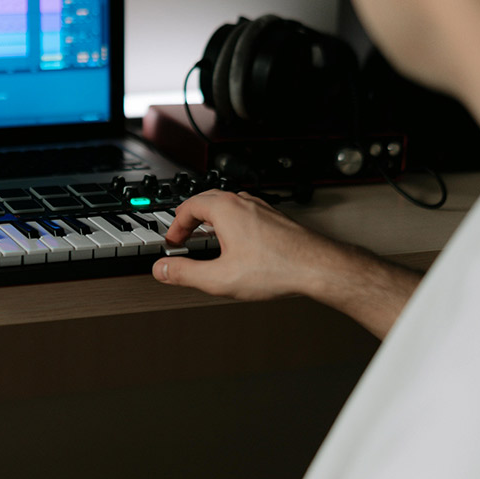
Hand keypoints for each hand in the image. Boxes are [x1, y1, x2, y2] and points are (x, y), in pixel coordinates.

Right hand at [151, 190, 418, 336]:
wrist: (318, 267)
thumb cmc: (278, 269)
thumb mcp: (219, 278)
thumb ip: (185, 274)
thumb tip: (161, 270)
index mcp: (225, 209)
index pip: (188, 207)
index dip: (175, 226)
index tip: (172, 242)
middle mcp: (243, 202)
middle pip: (206, 200)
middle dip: (190, 218)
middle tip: (183, 235)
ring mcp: (261, 208)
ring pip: (227, 204)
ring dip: (211, 218)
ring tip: (206, 237)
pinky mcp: (275, 218)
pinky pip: (245, 212)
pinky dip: (231, 222)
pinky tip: (236, 243)